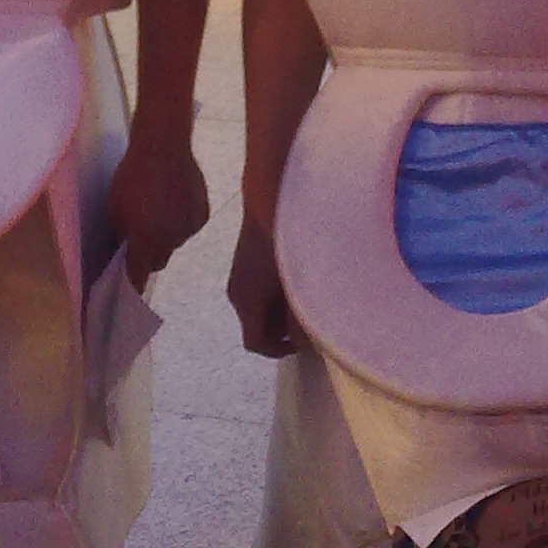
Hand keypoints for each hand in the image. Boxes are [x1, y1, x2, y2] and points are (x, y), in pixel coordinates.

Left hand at [107, 128, 208, 289]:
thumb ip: (122, 234)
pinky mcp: (202, 216)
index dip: (133, 288)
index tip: (130, 298)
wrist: (163, 145)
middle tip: (142, 235)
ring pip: (174, 244)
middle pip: (158, 261)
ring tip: (159, 208)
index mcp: (145, 239)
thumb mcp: (116, 207)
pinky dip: (181, 222)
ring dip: (166, 235)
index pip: (138, 276)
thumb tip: (126, 251)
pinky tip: (175, 201)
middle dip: (149, 254)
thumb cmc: (131, 175)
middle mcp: (169, 240)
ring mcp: (188, 228)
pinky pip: (188, 228)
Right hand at [228, 215, 306, 358]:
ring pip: (259, 307)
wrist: (270, 197)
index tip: (305, 343)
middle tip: (310, 318)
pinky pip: (260, 289)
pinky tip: (297, 276)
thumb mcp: (298, 289)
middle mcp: (236, 293)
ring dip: (281, 309)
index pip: (256, 343)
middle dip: (283, 329)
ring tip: (307, 295)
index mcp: (245, 303)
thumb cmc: (286, 244)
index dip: (280, 350)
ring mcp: (238, 274)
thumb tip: (304, 341)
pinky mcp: (245, 260)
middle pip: (257, 326)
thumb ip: (301, 322)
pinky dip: (277, 292)